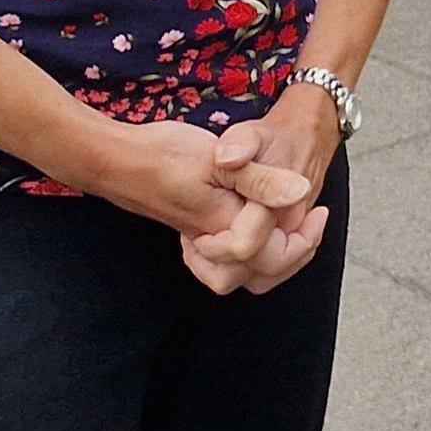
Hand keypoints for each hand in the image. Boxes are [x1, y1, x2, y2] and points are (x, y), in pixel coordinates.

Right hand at [78, 112, 329, 295]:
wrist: (113, 159)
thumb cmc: (163, 154)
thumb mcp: (220, 159)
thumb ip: (260, 179)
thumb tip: (302, 192)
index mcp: (223, 227)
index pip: (273, 258)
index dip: (303, 239)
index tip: (318, 211)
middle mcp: (211, 242)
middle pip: (260, 276)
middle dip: (293, 255)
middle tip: (313, 222)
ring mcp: (199, 239)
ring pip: (241, 273)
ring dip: (273, 258)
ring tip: (294, 229)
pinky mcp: (192, 231)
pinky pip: (225, 259)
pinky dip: (248, 251)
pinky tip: (259, 223)